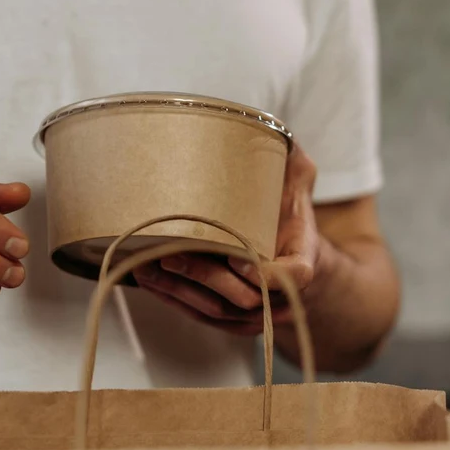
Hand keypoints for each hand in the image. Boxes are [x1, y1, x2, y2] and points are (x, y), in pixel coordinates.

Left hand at [133, 144, 321, 334]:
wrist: (289, 248)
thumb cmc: (286, 206)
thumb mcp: (296, 175)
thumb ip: (288, 156)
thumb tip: (271, 130)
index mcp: (303, 257)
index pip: (295, 276)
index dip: (267, 273)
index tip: (238, 256)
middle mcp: (283, 295)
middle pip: (245, 298)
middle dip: (206, 278)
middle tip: (170, 254)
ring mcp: (256, 312)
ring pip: (217, 312)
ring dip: (180, 291)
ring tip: (147, 266)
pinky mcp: (229, 319)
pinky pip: (200, 316)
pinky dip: (174, 300)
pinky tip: (148, 280)